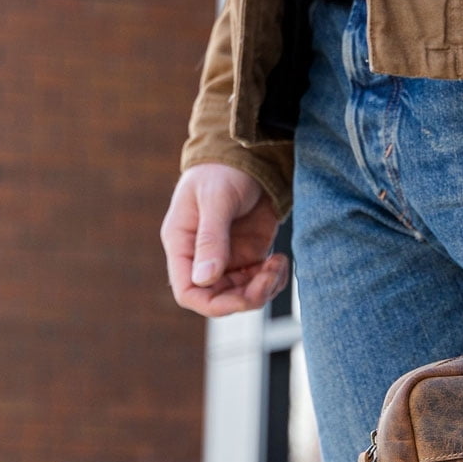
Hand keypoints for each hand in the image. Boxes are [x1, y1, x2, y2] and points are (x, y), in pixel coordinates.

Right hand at [162, 164, 287, 316]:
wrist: (249, 157)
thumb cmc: (223, 171)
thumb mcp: (216, 201)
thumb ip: (211, 239)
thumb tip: (203, 279)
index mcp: (181, 244)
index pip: (188, 292)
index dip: (213, 304)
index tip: (243, 297)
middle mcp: (201, 258)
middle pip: (219, 299)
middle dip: (247, 297)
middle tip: (270, 275)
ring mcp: (226, 259)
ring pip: (243, 295)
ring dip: (264, 288)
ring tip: (277, 264)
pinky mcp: (249, 257)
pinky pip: (260, 283)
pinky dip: (273, 280)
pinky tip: (280, 260)